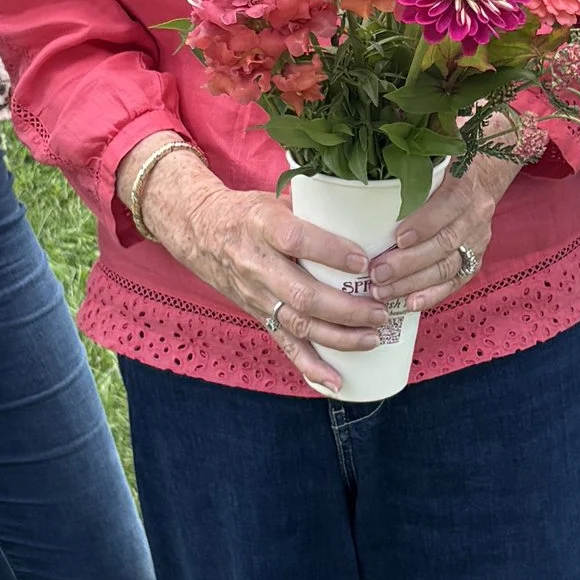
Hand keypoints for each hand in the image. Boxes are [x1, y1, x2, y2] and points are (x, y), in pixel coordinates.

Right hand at [136, 153, 392, 392]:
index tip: (363, 261)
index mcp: (262, 226)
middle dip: (347, 308)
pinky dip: (311, 366)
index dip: (331, 252)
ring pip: (299, 324)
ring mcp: (257, 295)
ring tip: (372, 337)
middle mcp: (257, 264)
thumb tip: (360, 214)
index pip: (296, 239)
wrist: (199, 231)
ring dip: (339, 337)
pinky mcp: (258, 315)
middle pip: (303, 294)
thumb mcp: (273, 198)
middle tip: (380, 310)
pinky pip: (285, 344)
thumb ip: (312, 207)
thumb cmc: (247, 213)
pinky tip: (336, 381)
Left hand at [365, 156, 516, 309]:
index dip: (425, 223)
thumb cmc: (454, 152)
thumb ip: (417, 144)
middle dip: (409, 262)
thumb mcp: (441, 142)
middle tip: (377, 273)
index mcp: (466, 181)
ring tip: (383, 291)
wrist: (491, 165)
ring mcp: (478, 237)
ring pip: (448, 266)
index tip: (397, 237)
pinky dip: (434, 294)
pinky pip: (457, 279)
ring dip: (414, 282)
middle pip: (444, 242)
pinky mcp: (476, 254)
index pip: (450, 204)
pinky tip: (410, 303)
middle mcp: (476, 212)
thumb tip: (382, 134)